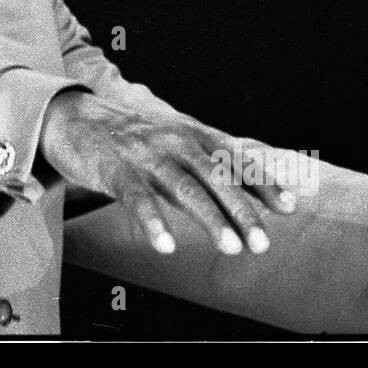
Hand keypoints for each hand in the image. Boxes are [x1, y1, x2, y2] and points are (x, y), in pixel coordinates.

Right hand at [38, 91, 295, 255]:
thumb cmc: (136, 142)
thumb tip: (255, 201)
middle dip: (243, 210)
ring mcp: (146, 154)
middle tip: (263, 243)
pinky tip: (166, 245)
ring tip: (231, 247)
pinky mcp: (115, 168)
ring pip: (184, 187)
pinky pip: (137, 198)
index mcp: (194, 136)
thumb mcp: (178, 150)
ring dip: (210, 218)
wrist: (78, 120)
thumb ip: (211, 173)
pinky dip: (153, 221)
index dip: (263, 182)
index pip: (236, 159)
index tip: (289, 207)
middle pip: (216, 176)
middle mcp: (176, 141)